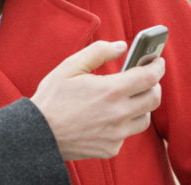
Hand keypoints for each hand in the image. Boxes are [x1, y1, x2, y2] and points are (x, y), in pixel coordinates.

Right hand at [30, 40, 163, 160]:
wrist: (39, 132)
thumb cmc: (52, 97)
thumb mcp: (69, 67)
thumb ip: (98, 52)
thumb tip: (121, 46)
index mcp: (110, 90)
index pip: (148, 77)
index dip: (156, 66)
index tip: (156, 61)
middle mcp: (118, 114)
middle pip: (153, 98)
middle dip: (152, 86)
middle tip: (144, 79)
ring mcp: (116, 133)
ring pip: (144, 118)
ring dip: (140, 106)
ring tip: (124, 98)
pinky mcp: (111, 147)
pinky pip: (126, 134)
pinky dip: (122, 123)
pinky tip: (106, 117)